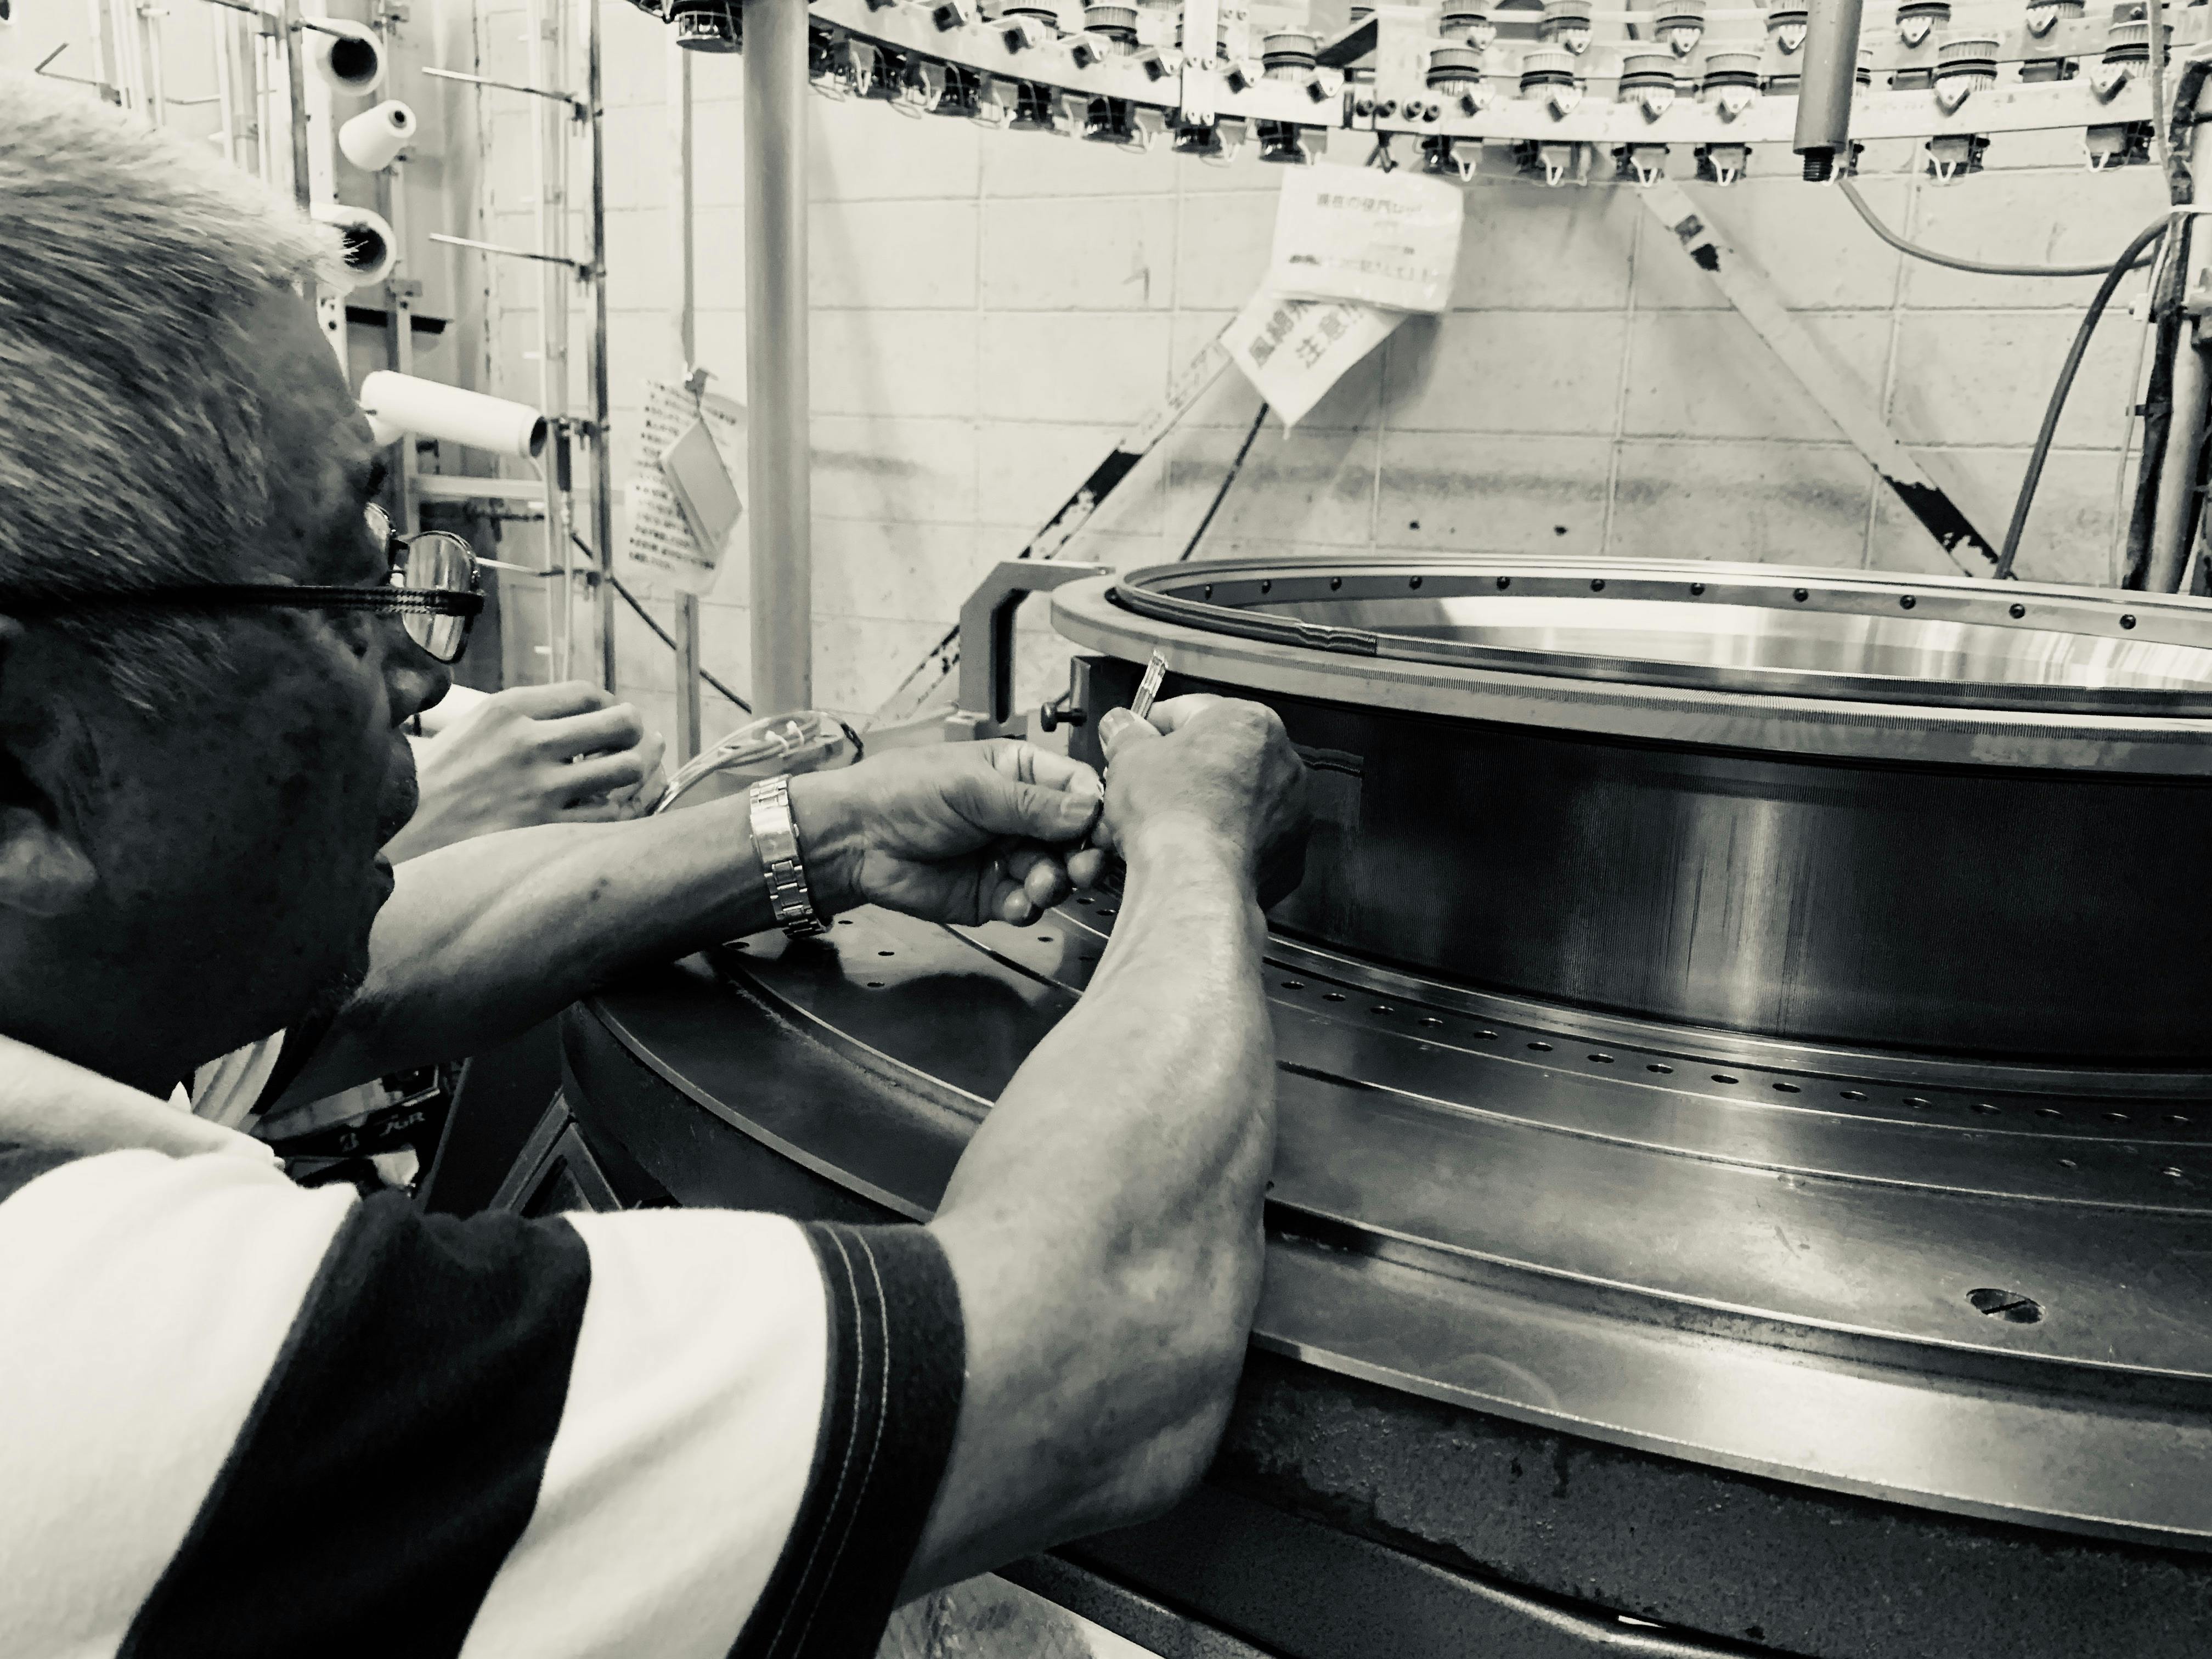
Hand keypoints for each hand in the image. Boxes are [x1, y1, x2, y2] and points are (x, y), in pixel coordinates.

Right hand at [384, 682, 667, 862]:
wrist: (403, 824)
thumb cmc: (441, 773)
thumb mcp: (477, 722)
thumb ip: (529, 712)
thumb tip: (588, 708)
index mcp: (509, 707)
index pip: (589, 692)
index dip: (608, 703)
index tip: (605, 715)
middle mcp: (528, 742)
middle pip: (620, 724)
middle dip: (633, 730)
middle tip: (628, 739)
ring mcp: (538, 787)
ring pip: (624, 769)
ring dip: (632, 768)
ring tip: (621, 770)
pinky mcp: (542, 828)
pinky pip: (607, 815)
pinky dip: (614, 808)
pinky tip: (605, 804)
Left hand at [793, 741, 1102, 926]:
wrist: (856, 840)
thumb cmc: (902, 792)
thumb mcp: (971, 787)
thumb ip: (1030, 803)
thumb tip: (1086, 810)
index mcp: (1022, 774)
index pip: (1077, 789)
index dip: (1095, 811)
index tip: (1102, 829)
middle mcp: (1023, 817)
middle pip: (1076, 838)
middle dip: (1082, 854)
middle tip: (1080, 865)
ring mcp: (1009, 857)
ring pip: (1056, 874)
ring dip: (1054, 882)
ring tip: (1039, 882)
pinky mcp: (993, 894)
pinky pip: (1026, 905)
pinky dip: (1026, 907)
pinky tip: (1013, 901)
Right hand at [1086, 695, 1308, 907]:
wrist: (1194, 880)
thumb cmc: (1168, 812)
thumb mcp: (1129, 759)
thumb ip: (1126, 734)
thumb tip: (1121, 724)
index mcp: (1247, 721)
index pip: (1190, 710)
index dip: (1152, 727)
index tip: (1134, 743)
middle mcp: (1282, 760)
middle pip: (1220, 755)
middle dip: (1184, 769)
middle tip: (1148, 789)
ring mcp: (1293, 810)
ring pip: (1239, 798)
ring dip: (1208, 805)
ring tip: (1170, 825)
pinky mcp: (1291, 855)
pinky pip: (1252, 839)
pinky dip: (1228, 842)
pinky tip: (1197, 851)